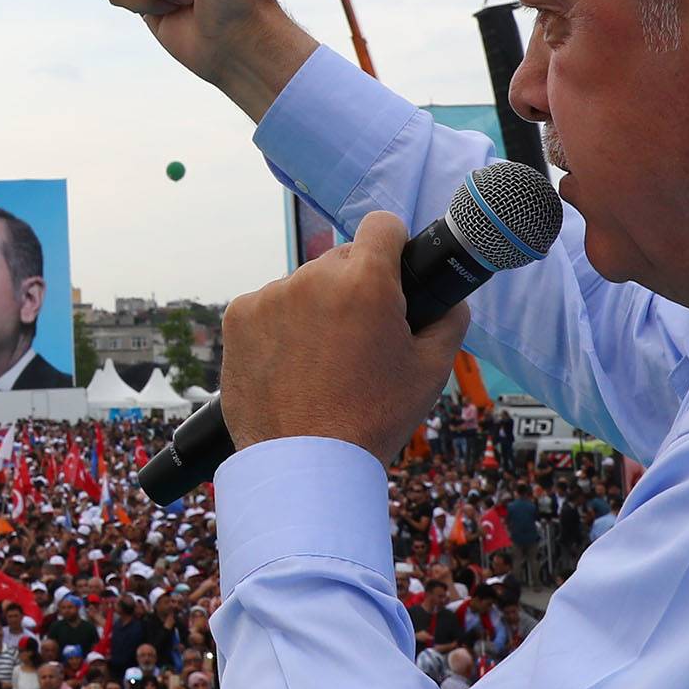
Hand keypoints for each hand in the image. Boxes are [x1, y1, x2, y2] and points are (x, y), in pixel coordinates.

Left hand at [220, 212, 470, 461]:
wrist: (305, 464)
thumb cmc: (373, 418)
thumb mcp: (431, 370)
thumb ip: (448, 321)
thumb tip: (450, 299)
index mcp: (365, 282)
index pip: (383, 225)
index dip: (393, 246)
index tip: (393, 270)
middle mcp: (313, 277)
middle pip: (342, 261)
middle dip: (355, 287)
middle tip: (361, 337)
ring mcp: (270, 295)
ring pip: (304, 286)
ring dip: (315, 308)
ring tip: (323, 362)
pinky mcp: (237, 317)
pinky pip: (268, 307)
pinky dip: (280, 327)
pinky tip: (291, 366)